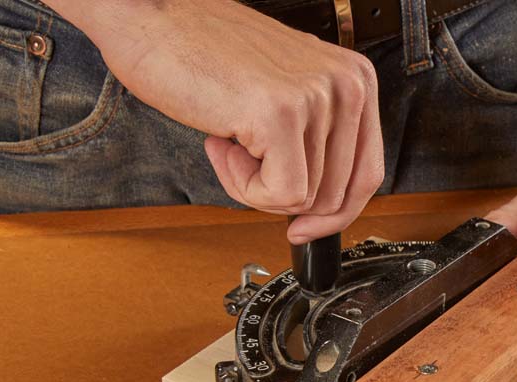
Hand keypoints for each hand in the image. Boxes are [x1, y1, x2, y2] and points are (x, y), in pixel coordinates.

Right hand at [51, 0, 382, 242]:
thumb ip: (318, 140)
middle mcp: (348, 85)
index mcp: (357, 80)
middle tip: (244, 161)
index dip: (336, 214)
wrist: (148, 17)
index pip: (368, 174)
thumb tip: (327, 208)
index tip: (306, 227)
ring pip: (305, 198)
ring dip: (255, 185)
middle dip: (285, 197)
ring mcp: (317, 98)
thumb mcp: (286, 95)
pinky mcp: (281, 115)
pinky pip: (279, 195)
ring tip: (230, 140)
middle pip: (337, 195)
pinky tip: (222, 144)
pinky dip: (243, 188)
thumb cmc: (205, 55)